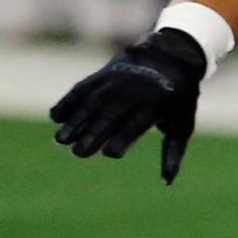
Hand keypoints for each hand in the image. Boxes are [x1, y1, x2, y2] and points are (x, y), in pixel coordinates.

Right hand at [50, 28, 209, 182]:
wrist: (171, 54)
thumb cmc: (179, 98)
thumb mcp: (183, 123)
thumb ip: (173, 152)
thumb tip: (167, 183)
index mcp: (157, 103)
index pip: (137, 123)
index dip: (123, 137)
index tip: (110, 154)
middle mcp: (134, 90)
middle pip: (110, 114)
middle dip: (93, 133)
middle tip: (78, 154)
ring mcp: (116, 80)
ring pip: (92, 101)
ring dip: (74, 120)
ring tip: (60, 140)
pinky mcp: (103, 74)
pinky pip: (83, 88)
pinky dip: (68, 101)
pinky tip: (55, 117)